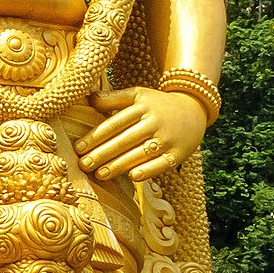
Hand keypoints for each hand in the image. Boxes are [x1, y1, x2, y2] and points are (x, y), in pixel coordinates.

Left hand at [79, 87, 206, 182]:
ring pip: (140, 153)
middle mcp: (154, 122)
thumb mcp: (138, 95)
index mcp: (141, 107)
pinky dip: (148, 170)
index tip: (78, 148)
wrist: (194, 110)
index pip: (114, 123)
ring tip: (100, 174)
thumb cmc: (157, 105)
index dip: (95, 136)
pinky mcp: (179, 154)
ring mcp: (168, 138)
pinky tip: (132, 177)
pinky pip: (162, 164)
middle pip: (124, 140)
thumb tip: (88, 99)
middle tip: (83, 165)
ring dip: (119, 165)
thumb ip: (113, 98)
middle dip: (102, 154)